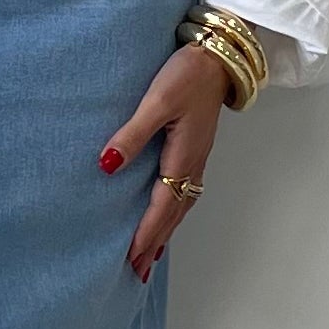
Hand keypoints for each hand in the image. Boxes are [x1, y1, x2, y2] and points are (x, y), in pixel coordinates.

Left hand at [99, 42, 231, 278]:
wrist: (219, 56)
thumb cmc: (188, 74)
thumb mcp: (157, 101)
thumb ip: (132, 134)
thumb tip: (108, 165)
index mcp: (183, 157)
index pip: (160, 207)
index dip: (145, 235)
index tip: (130, 260)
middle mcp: (193, 165)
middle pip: (172, 215)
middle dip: (155, 243)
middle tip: (137, 272)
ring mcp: (197, 158)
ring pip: (180, 206)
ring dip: (165, 232)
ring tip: (150, 255)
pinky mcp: (195, 149)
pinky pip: (184, 192)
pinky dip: (173, 213)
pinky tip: (167, 214)